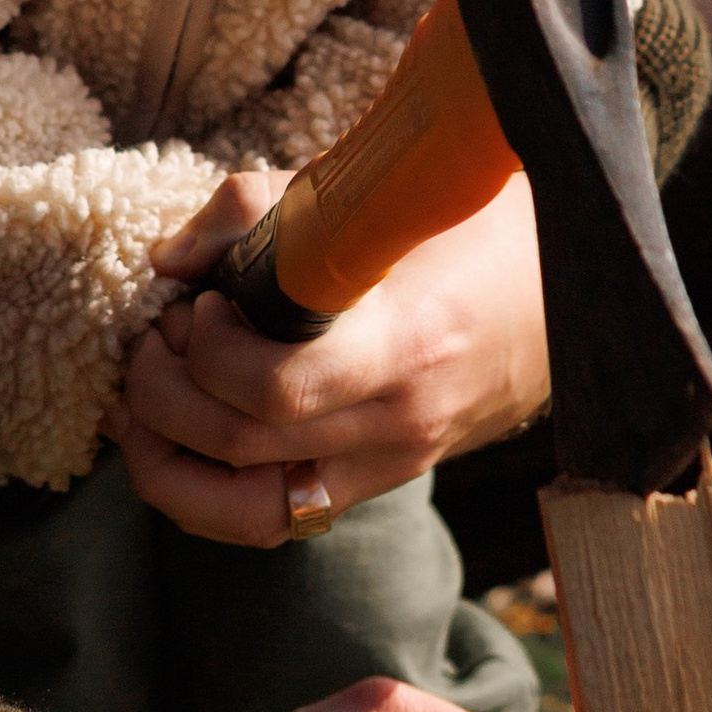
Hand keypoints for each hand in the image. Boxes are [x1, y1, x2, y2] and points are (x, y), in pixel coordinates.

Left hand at [117, 169, 547, 546]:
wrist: (571, 289)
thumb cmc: (465, 225)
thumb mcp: (369, 194)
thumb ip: (255, 212)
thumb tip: (167, 261)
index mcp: (400, 346)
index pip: (274, 392)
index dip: (206, 351)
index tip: (198, 300)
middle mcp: (395, 423)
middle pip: (241, 448)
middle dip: (162, 396)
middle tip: (152, 341)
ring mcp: (388, 464)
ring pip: (246, 515)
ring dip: (168, 469)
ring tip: (139, 408)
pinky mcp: (378, 481)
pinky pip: (276, 517)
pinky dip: (209, 490)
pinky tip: (181, 438)